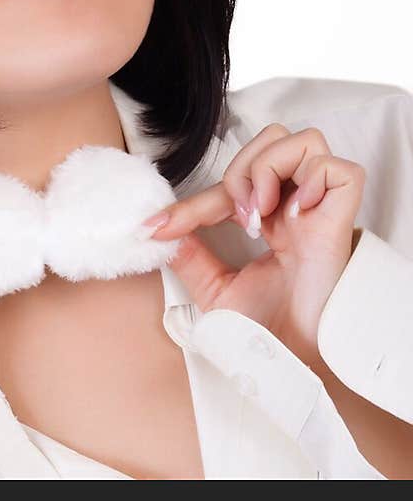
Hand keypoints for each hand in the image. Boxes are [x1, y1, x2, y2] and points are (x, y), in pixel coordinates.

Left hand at [142, 124, 364, 362]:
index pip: (231, 183)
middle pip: (274, 138)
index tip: (158, 227)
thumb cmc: (264, 332)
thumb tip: (159, 230)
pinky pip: (339, 169)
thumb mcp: (213, 289)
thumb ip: (190, 256)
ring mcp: (322, 210)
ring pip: (304, 140)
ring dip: (271, 168)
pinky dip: (313, 178)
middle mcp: (297, 207)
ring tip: (263, 214)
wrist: (288, 362)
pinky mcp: (343, 218)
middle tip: (239, 216)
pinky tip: (297, 213)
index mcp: (271, 218)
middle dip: (242, 168)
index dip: (193, 201)